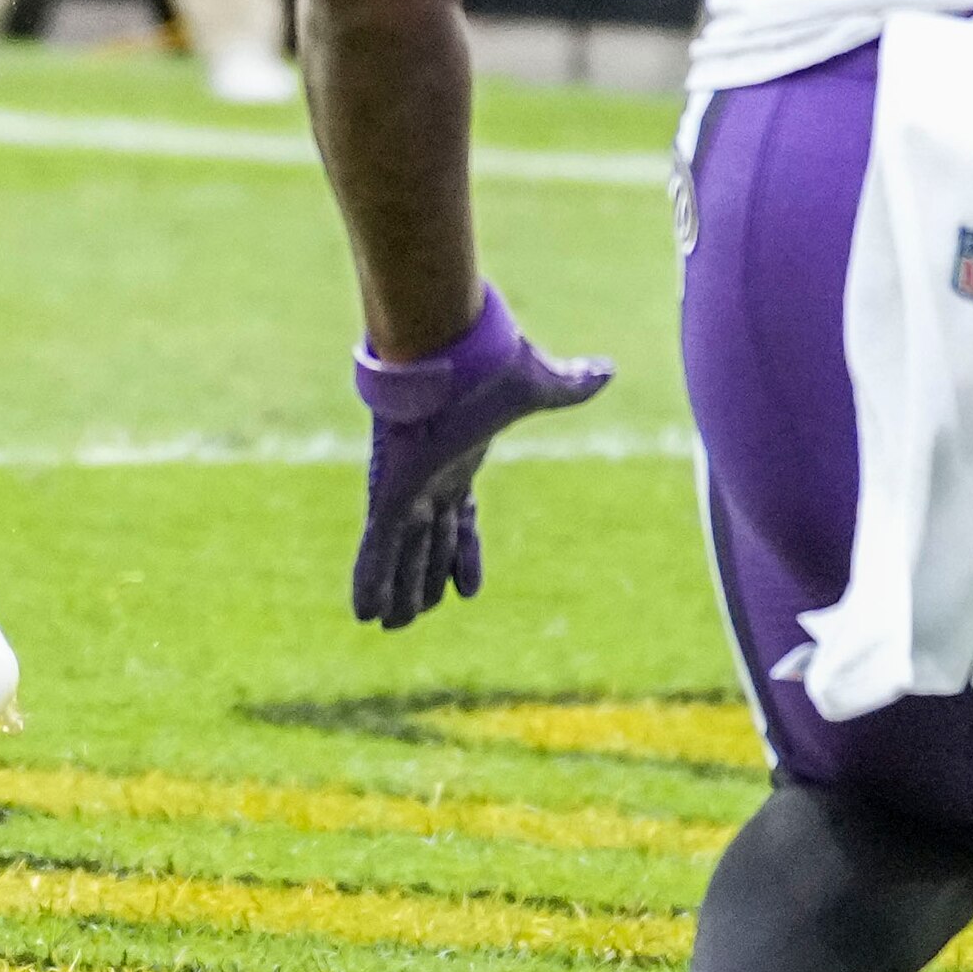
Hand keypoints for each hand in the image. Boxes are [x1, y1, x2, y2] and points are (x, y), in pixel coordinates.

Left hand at [351, 286, 609, 627]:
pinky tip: (363, 611)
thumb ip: (569, 384)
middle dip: (422, 579)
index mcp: (461, 458)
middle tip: (414, 616)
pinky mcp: (389, 489)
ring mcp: (406, 485)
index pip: (462, 518)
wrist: (448, 344)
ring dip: (396, 590)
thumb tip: (609, 370)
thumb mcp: (537, 384)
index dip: (464, 554)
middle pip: (428, 541)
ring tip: (389, 626)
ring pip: (401, 552)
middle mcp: (430, 477)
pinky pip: (379, 545)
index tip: (467, 589)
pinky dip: (371, 577)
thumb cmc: (488, 361)